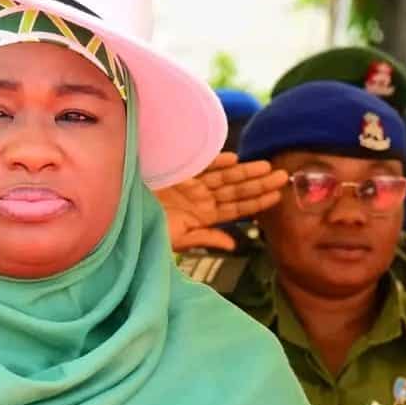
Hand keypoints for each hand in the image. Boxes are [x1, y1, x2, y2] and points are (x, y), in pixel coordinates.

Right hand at [155, 152, 287, 250]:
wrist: (121, 214)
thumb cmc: (146, 231)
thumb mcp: (178, 239)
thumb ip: (205, 239)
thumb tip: (233, 245)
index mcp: (204, 217)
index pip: (236, 209)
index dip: (257, 203)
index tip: (278, 196)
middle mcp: (201, 200)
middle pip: (235, 191)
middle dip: (259, 183)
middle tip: (284, 176)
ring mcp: (191, 185)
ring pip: (223, 177)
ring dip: (245, 172)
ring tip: (266, 167)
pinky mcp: (178, 173)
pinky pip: (201, 166)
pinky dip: (215, 162)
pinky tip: (232, 159)